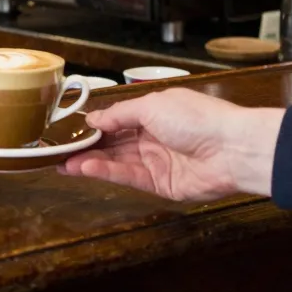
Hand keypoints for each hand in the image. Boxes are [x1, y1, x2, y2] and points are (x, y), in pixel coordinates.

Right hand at [60, 87, 283, 201]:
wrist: (232, 148)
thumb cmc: (195, 118)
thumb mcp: (152, 106)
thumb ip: (120, 115)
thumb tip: (94, 118)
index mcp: (154, 113)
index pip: (117, 120)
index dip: (95, 125)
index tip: (70, 130)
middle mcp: (153, 137)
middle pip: (115, 143)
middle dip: (88, 147)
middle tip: (59, 152)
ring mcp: (157, 162)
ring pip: (117, 161)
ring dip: (91, 162)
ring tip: (64, 164)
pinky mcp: (161, 185)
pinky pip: (130, 177)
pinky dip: (107, 173)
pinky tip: (86, 169)